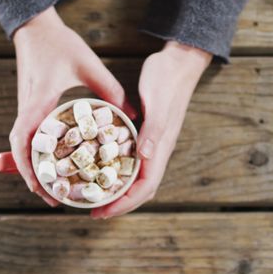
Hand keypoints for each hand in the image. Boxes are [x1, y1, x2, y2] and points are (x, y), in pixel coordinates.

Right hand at [9, 7, 136, 206]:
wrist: (35, 28)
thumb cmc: (60, 44)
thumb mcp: (89, 66)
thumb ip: (112, 90)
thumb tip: (135, 115)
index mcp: (38, 100)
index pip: (24, 139)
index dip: (30, 166)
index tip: (43, 186)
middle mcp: (27, 108)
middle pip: (20, 151)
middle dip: (33, 176)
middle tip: (52, 198)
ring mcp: (26, 108)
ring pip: (23, 146)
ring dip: (34, 167)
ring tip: (52, 188)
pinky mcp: (29, 107)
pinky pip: (30, 136)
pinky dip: (37, 153)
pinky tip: (53, 163)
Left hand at [91, 41, 211, 217]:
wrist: (178, 62)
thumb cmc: (168, 79)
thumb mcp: (158, 103)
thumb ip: (154, 129)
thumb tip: (146, 156)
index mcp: (162, 147)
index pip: (145, 186)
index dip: (124, 203)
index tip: (103, 211)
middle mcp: (157, 149)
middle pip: (141, 188)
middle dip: (118, 203)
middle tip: (93, 210)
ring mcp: (152, 142)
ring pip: (136, 176)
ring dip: (117, 189)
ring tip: (95, 195)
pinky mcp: (146, 133)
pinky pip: (130, 159)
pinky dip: (116, 169)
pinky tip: (99, 166)